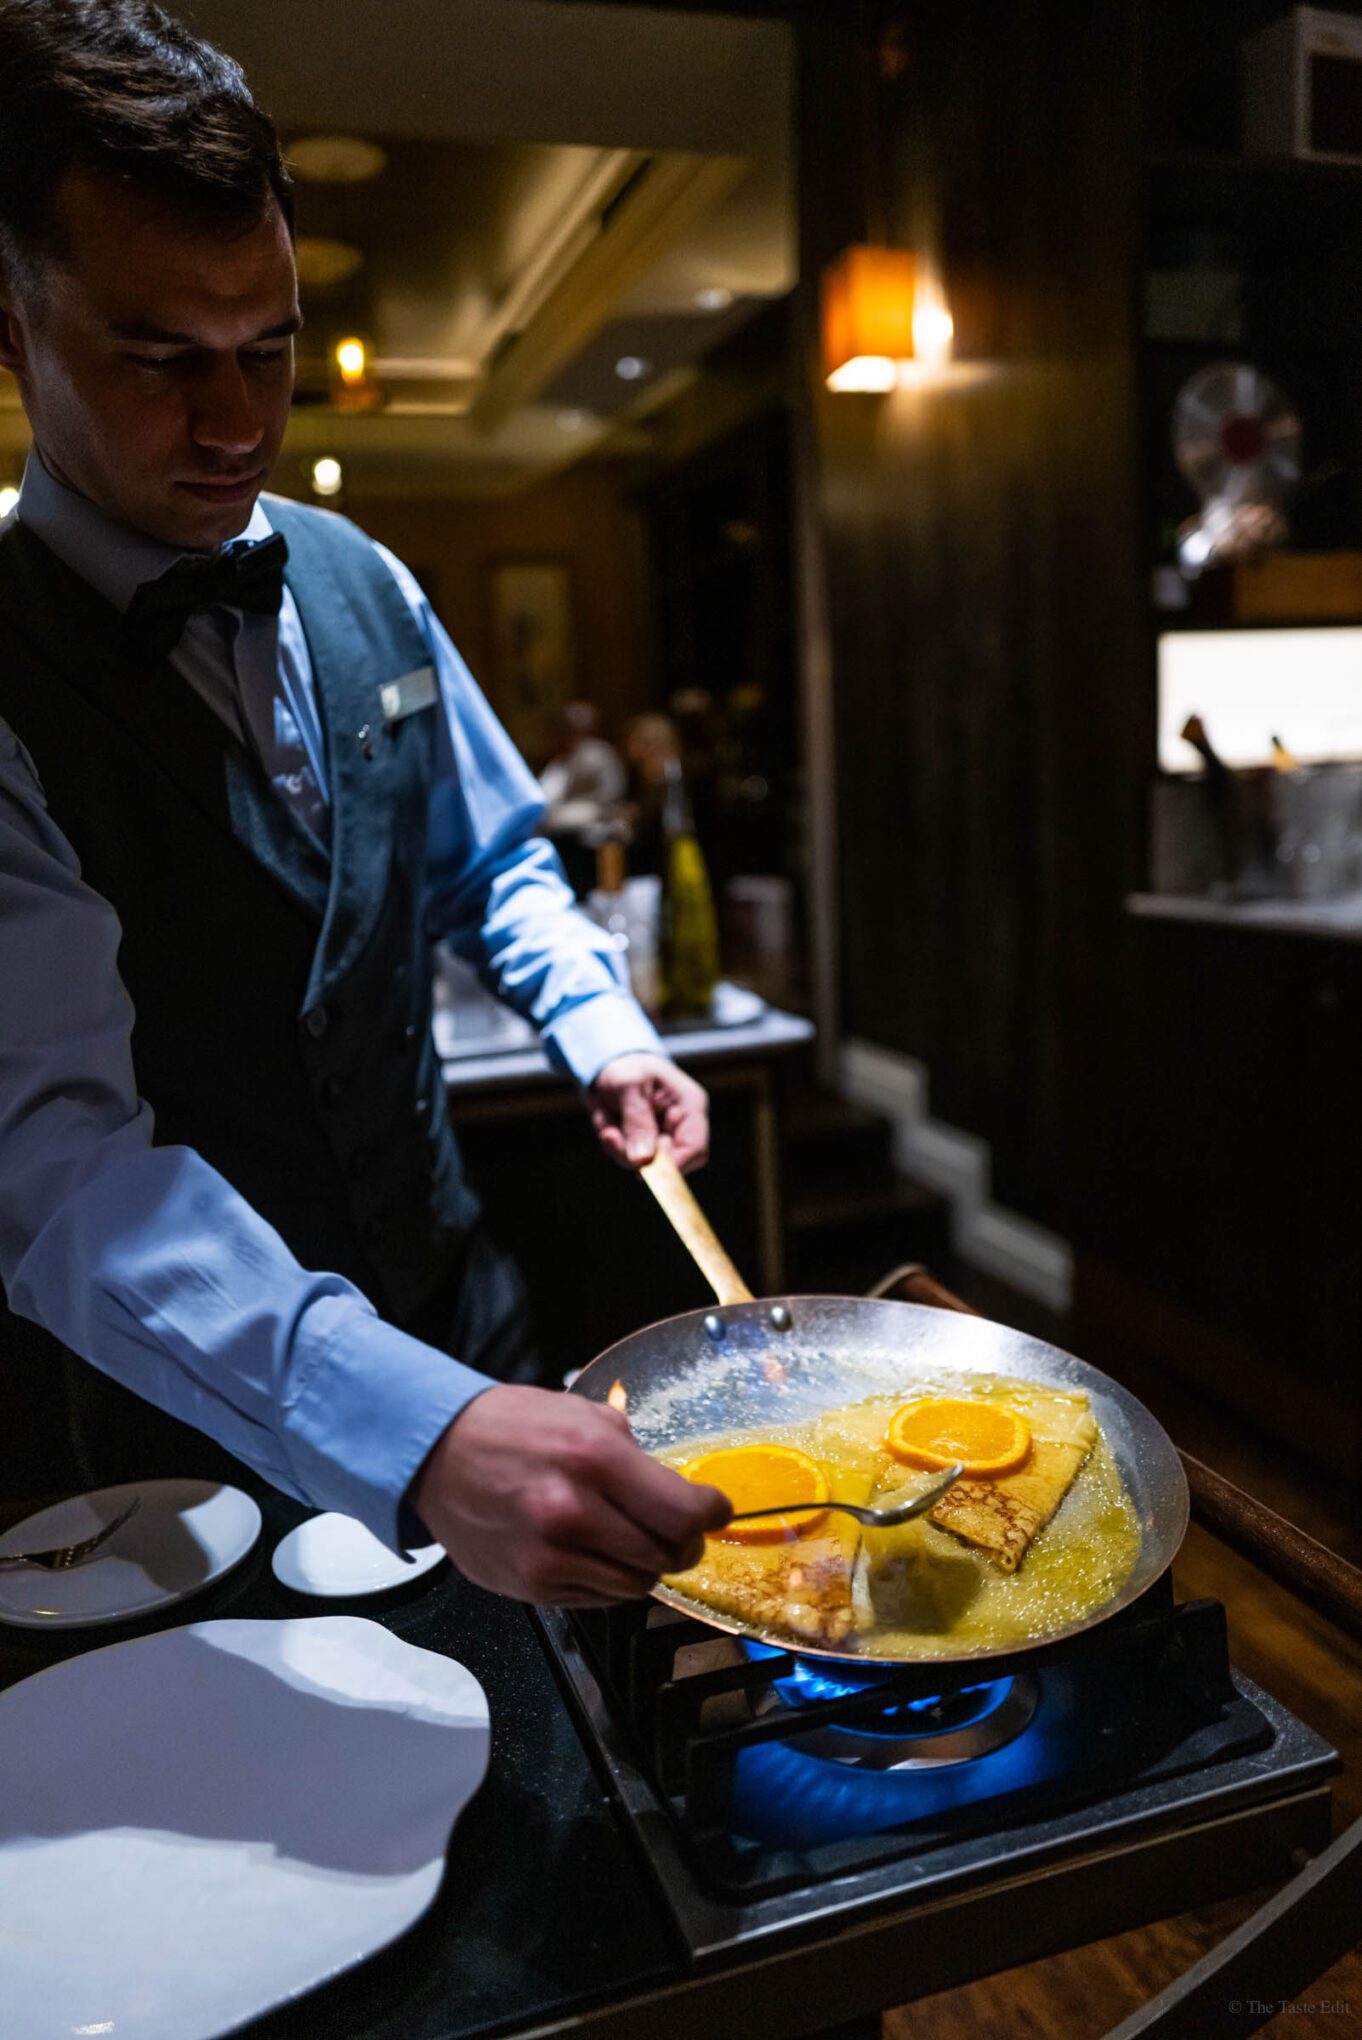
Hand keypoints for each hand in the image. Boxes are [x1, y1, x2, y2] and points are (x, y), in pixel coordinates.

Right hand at [409, 1386, 729, 1604]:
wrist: (435, 1455)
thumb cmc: (510, 1427)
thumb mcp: (582, 1415)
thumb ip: (634, 1456)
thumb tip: (679, 1492)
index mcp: (592, 1458)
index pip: (683, 1511)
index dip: (711, 1513)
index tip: (716, 1510)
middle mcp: (572, 1512)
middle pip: (666, 1554)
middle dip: (683, 1541)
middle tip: (678, 1528)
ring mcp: (549, 1557)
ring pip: (636, 1585)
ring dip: (645, 1564)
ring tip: (630, 1538)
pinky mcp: (531, 1587)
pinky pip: (598, 1598)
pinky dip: (608, 1578)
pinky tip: (594, 1550)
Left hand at [590, 1053, 708, 1171]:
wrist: (609, 1065)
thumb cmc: (626, 1067)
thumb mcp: (629, 1085)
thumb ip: (637, 1121)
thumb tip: (643, 1160)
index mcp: (690, 1105)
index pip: (696, 1147)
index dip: (674, 1165)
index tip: (643, 1171)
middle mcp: (681, 1126)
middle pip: (668, 1163)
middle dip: (634, 1154)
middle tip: (609, 1134)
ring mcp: (663, 1137)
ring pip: (644, 1165)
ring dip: (619, 1148)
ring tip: (607, 1119)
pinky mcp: (645, 1145)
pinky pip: (629, 1160)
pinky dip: (613, 1146)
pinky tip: (608, 1123)